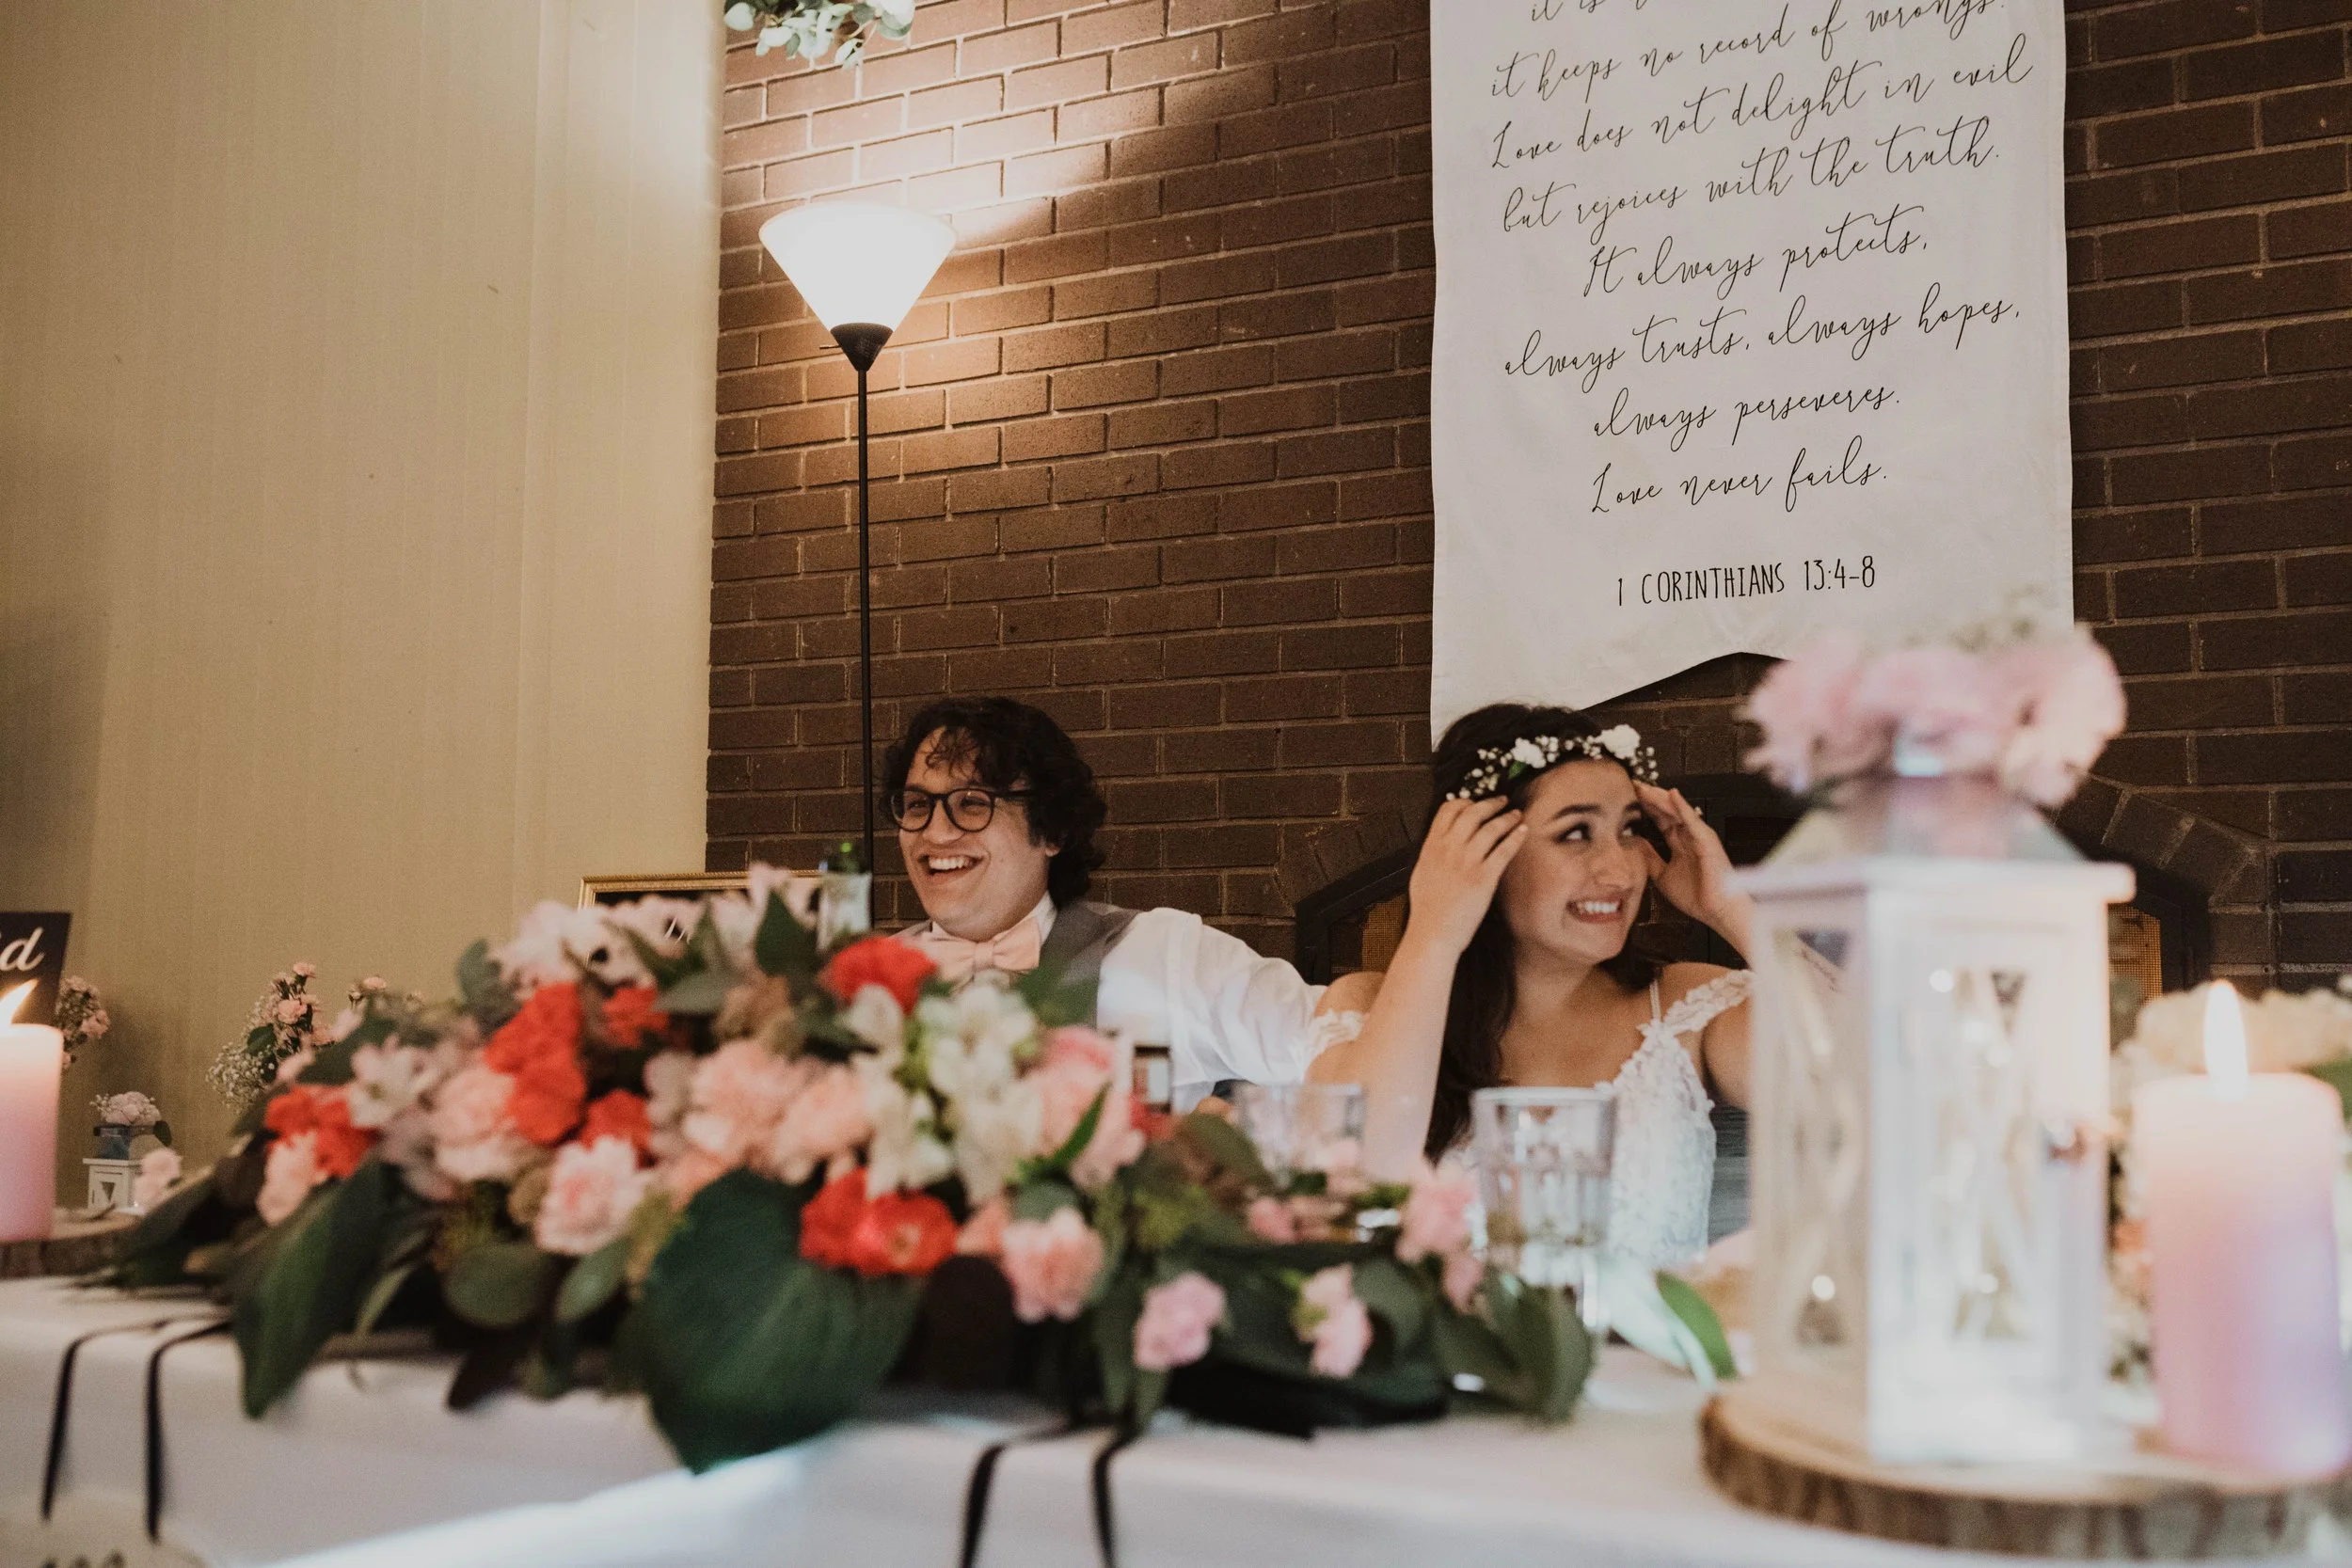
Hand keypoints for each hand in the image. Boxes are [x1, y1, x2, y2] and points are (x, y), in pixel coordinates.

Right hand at [1404, 797, 1526, 956]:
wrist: (1433, 932)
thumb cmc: (1427, 908)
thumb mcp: (1422, 872)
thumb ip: (1432, 853)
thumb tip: (1442, 841)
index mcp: (1431, 847)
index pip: (1447, 811)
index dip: (1464, 801)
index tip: (1474, 801)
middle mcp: (1449, 850)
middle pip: (1472, 813)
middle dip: (1490, 803)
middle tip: (1502, 801)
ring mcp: (1467, 863)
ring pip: (1491, 828)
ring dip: (1506, 818)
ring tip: (1516, 815)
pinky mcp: (1484, 878)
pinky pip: (1503, 850)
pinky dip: (1515, 837)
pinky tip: (1522, 831)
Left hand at [1634, 783, 1748, 948]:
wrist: (1717, 912)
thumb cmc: (1697, 897)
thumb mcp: (1663, 876)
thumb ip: (1651, 859)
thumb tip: (1634, 847)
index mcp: (1680, 844)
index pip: (1660, 820)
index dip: (1645, 808)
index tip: (1628, 798)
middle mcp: (1689, 836)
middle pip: (1667, 811)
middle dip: (1650, 798)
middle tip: (1632, 785)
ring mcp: (1699, 836)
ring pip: (1677, 811)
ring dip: (1660, 798)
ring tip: (1644, 788)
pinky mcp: (1707, 840)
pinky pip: (1692, 820)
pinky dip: (1682, 807)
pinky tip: (1671, 795)